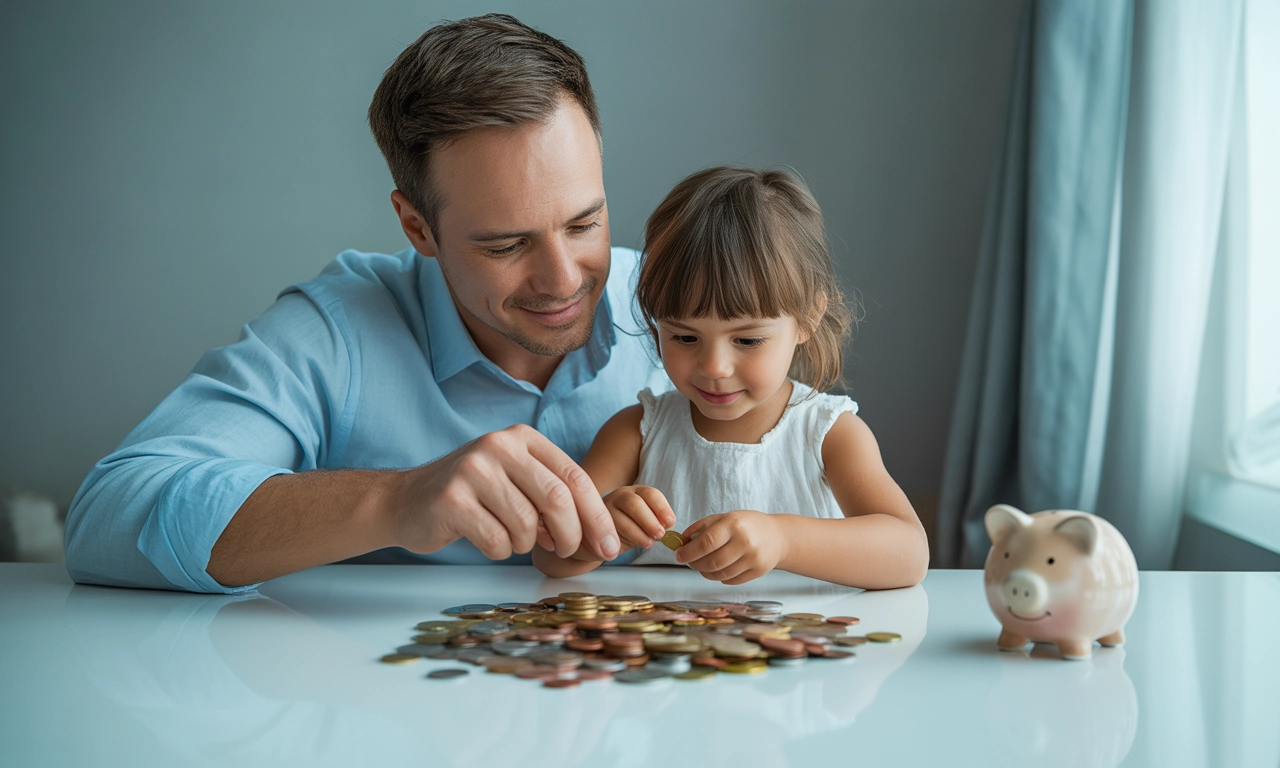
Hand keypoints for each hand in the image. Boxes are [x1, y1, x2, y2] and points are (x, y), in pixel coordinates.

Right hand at [389, 424, 620, 561]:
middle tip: (567, 553)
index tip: (610, 546)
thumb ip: (554, 499)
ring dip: (525, 544)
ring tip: (509, 537)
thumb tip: (601, 535)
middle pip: (557, 499)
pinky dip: (499, 550)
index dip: (597, 516)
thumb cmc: (474, 497)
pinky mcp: (451, 499)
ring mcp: (473, 470)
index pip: (574, 477)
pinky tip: (485, 538)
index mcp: (522, 438)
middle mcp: (499, 445)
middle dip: (571, 535)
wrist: (407, 501)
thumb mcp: (517, 482)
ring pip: (526, 525)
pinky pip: (496, 541)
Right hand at [603, 485, 675, 551]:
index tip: (670, 523)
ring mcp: (606, 509)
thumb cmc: (629, 528)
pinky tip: (630, 546)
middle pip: (635, 504)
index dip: (662, 508)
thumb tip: (667, 526)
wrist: (600, 540)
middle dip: (650, 521)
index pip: (651, 494)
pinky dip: (623, 540)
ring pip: (622, 519)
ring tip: (648, 544)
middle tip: (660, 535)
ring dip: (638, 533)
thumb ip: (656, 521)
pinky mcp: (596, 524)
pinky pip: (609, 532)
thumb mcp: (645, 523)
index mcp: (637, 492)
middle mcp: (621, 496)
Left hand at [675, 510, 787, 584]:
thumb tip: (681, 541)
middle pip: (712, 562)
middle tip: (689, 561)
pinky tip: (719, 568)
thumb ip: (701, 527)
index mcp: (734, 524)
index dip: (689, 552)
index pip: (706, 542)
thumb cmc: (746, 525)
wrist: (777, 536)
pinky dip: (719, 577)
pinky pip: (730, 580)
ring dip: (705, 572)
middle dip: (694, 564)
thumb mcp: (725, 517)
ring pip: (720, 574)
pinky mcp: (758, 572)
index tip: (678, 556)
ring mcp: (753, 559)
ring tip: (702, 565)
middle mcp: (744, 542)